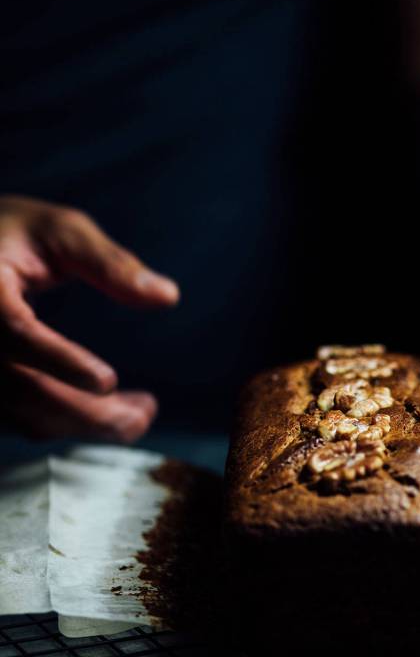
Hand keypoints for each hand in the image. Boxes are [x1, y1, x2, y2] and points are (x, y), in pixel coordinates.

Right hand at [0, 195, 178, 441]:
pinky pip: (17, 417)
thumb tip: (167, 296)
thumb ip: (110, 263)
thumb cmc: (11, 232)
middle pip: (19, 388)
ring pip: (20, 413)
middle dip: (85, 412)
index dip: (59, 360)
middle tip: (142, 415)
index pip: (13, 330)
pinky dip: (65, 423)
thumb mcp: (59, 231)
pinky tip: (109, 415)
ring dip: (82, 425)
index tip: (107, 381)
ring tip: (138, 416)